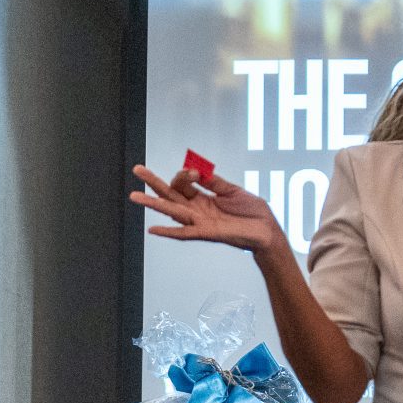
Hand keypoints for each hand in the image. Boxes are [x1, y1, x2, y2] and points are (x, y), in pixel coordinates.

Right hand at [129, 164, 285, 253]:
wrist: (267, 230)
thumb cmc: (252, 212)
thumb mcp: (232, 190)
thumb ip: (213, 182)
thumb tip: (196, 170)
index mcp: (203, 198)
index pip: (183, 183)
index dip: (185, 174)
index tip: (195, 171)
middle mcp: (198, 210)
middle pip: (170, 194)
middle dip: (153, 182)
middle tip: (136, 169)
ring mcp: (200, 222)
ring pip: (172, 211)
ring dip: (153, 204)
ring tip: (135, 195)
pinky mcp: (207, 232)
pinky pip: (185, 233)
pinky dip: (169, 231)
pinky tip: (153, 229)